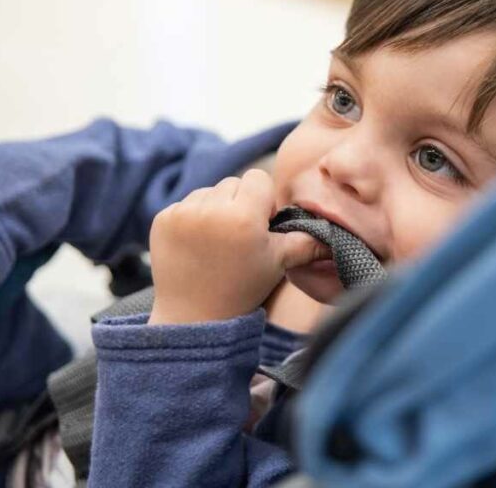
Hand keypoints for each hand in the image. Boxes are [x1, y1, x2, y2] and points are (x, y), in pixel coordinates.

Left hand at [147, 169, 328, 324]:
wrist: (195, 318)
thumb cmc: (243, 289)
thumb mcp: (280, 263)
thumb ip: (307, 242)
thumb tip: (334, 235)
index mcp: (243, 216)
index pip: (258, 178)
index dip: (264, 200)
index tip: (261, 225)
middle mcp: (210, 209)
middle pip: (233, 182)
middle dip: (240, 202)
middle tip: (240, 236)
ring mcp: (182, 214)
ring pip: (209, 191)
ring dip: (216, 208)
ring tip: (218, 241)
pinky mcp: (162, 220)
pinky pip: (185, 204)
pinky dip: (193, 219)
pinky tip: (197, 244)